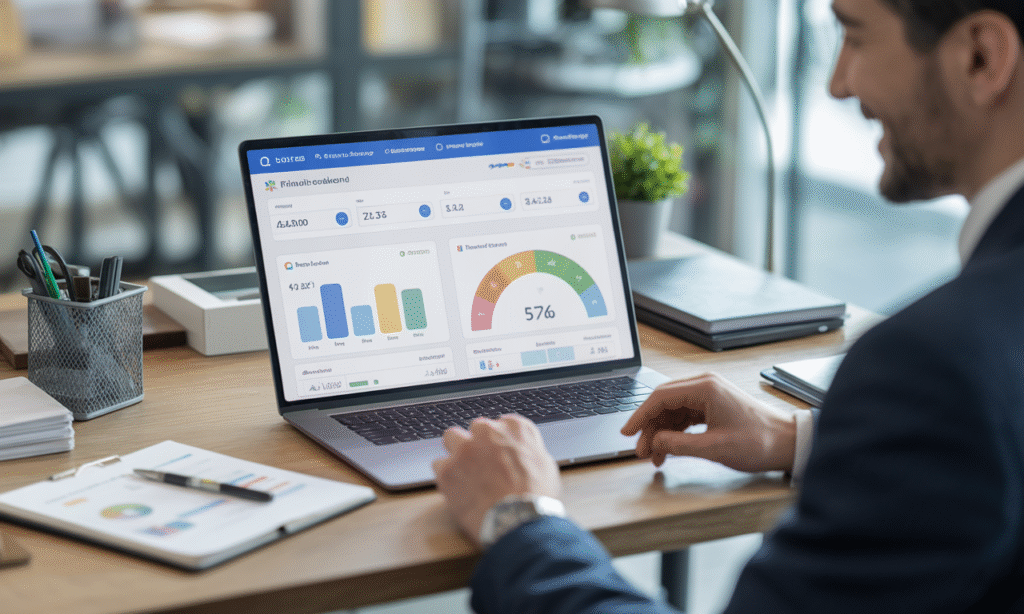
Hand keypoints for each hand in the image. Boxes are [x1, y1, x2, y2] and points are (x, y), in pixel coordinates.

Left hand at [432, 415, 560, 545]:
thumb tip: (523, 455)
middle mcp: (488, 432)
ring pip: (452, 437)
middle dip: (479, 442)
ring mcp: (465, 449)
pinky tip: (457, 489)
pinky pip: (439, 465)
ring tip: (464, 470)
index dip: (500, 440)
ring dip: (457, 451)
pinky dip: (447, 476)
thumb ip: (529, 451)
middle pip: (477, 427)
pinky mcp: (447, 470)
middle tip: (484, 463)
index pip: (502, 423)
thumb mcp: (546, 466)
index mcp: (515, 428)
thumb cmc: (536, 497)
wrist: (518, 520)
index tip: (500, 452)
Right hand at [621, 373, 795, 471]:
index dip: (640, 416)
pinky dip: (674, 432)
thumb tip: (654, 443)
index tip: (628, 432)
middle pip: (664, 403)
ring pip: (673, 411)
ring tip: (653, 456)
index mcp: (705, 388)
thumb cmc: (759, 442)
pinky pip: (685, 416)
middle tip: (640, 451)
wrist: (788, 443)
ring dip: (661, 432)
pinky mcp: (713, 406)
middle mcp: (705, 386)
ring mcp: (710, 395)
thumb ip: (679, 445)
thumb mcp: (714, 447)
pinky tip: (668, 449)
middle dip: (649, 428)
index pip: (660, 397)